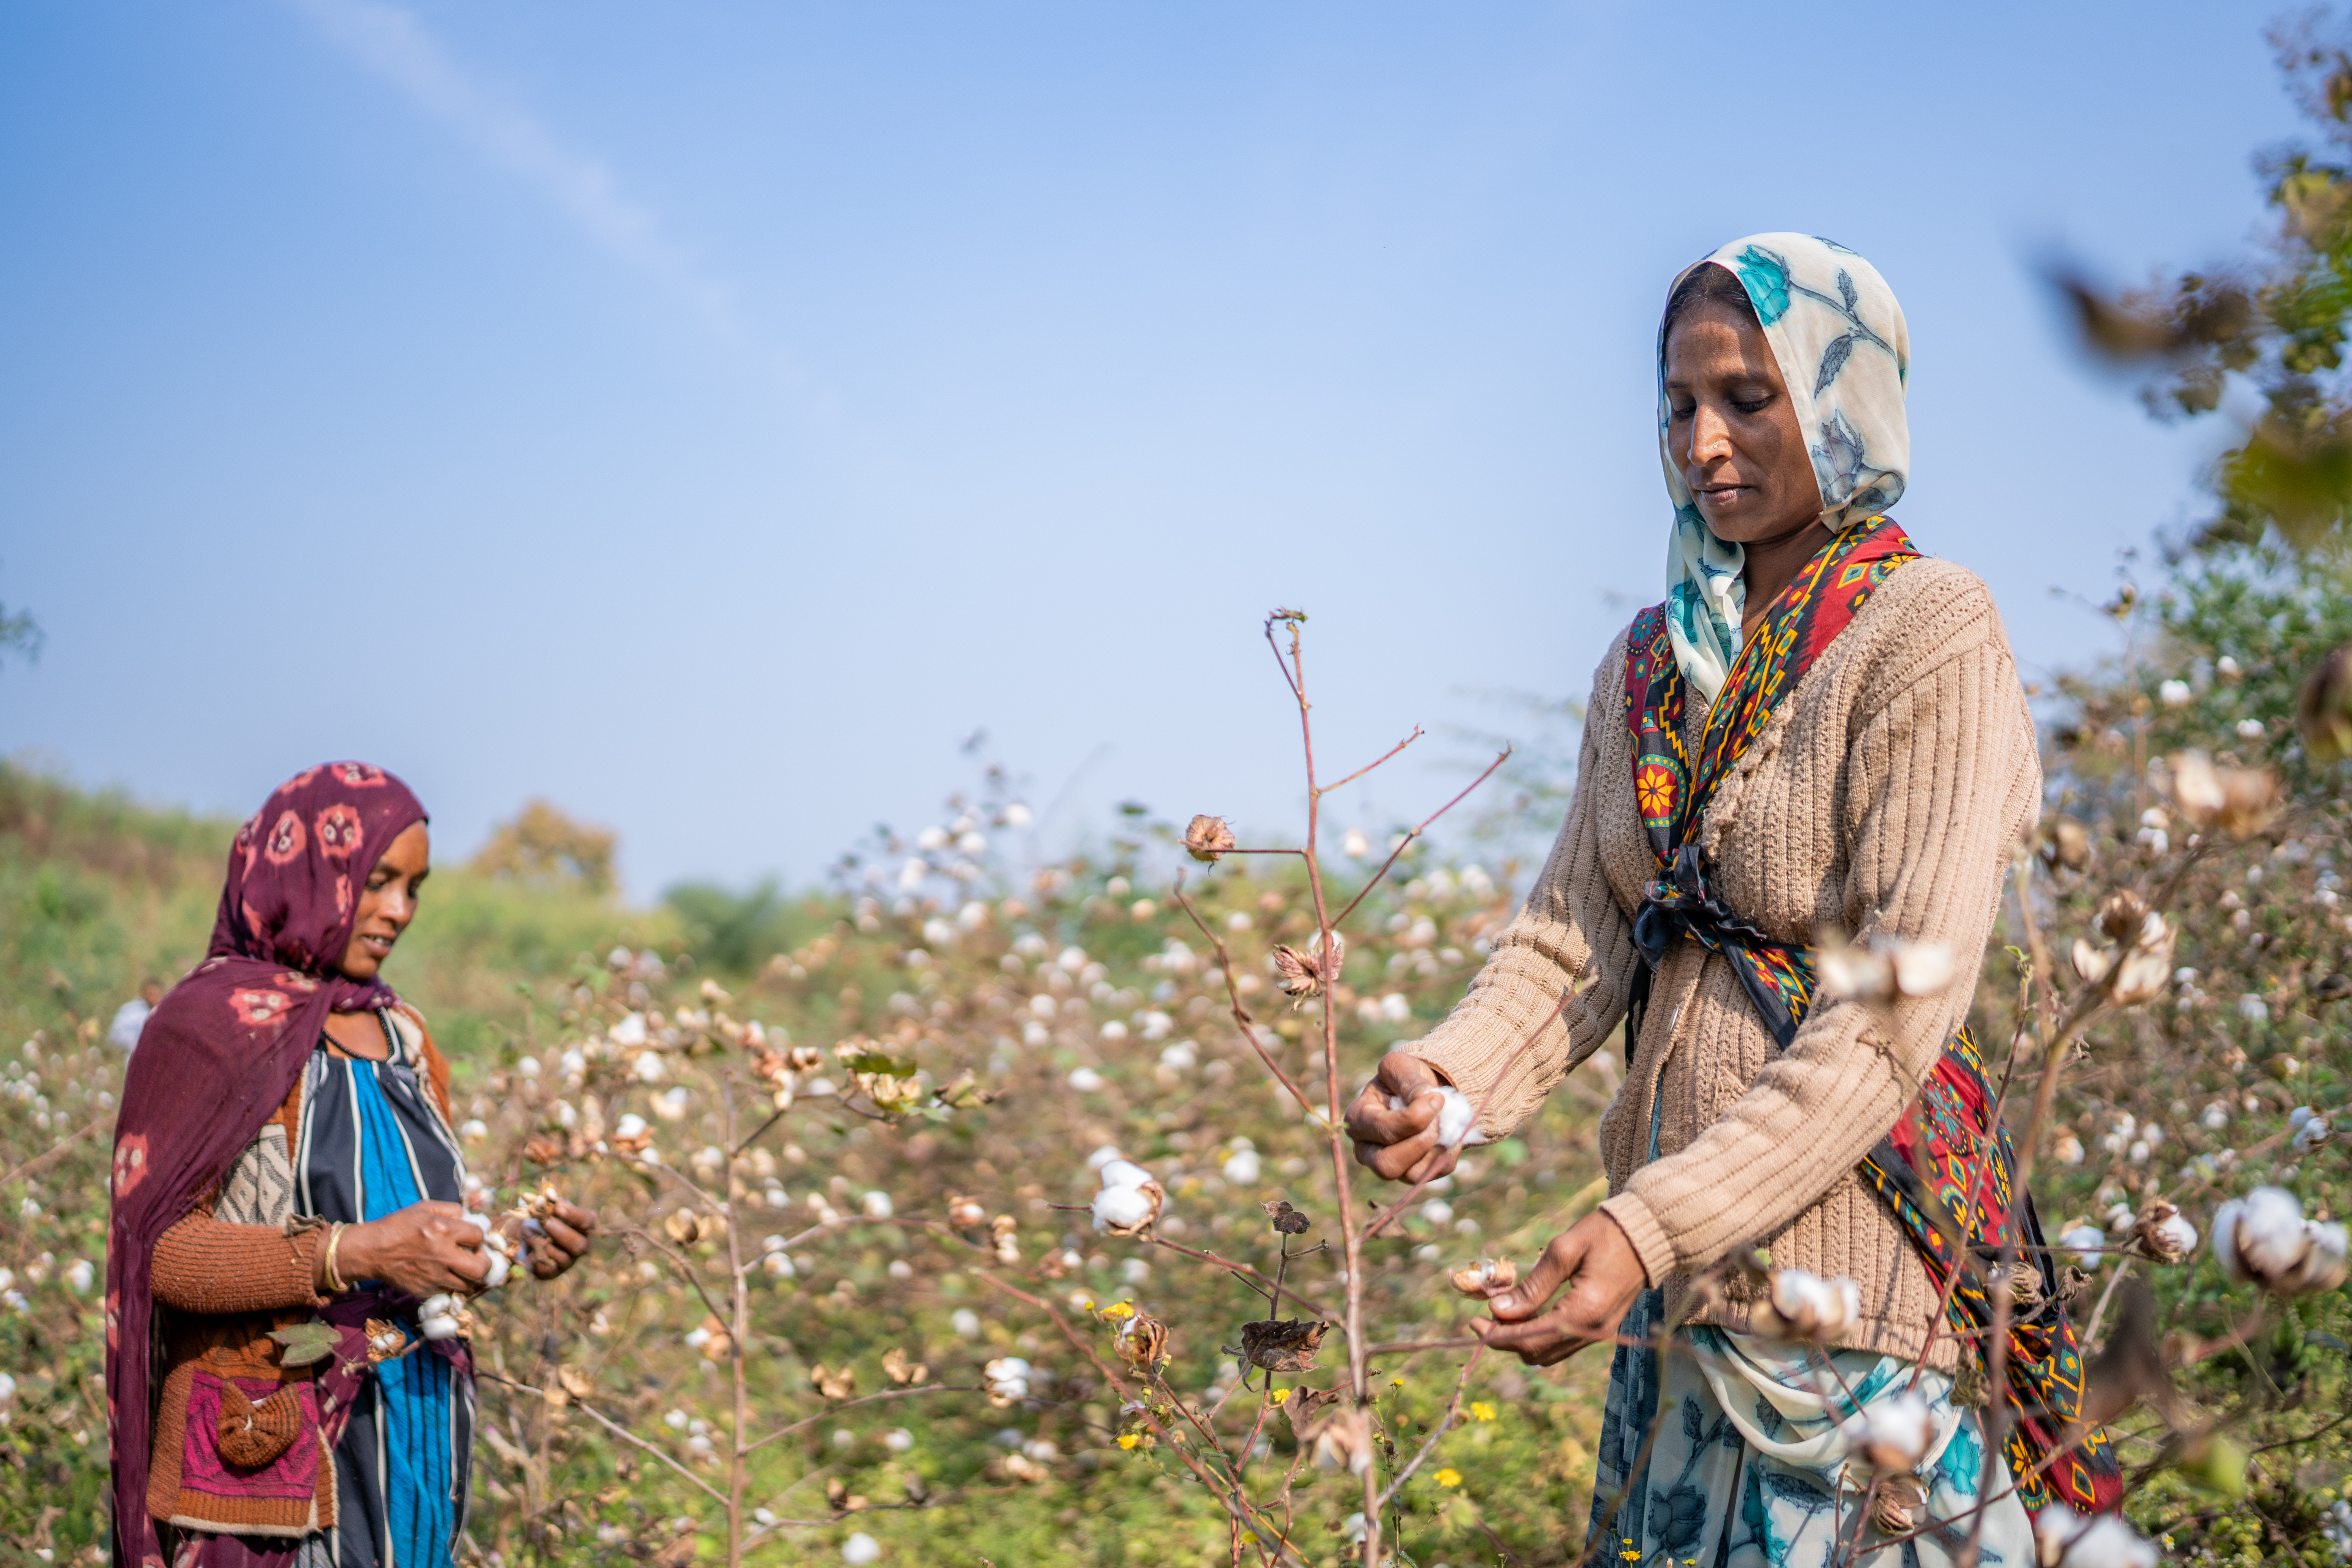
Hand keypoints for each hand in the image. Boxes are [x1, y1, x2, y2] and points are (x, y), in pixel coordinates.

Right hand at [334, 1201, 487, 1298]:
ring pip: (468, 1285)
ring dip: (470, 1276)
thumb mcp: (425, 1207)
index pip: (479, 1236)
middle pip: (481, 1268)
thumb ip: (452, 1210)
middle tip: (477, 1257)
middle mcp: (442, 1255)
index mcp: (443, 1231)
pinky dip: (452, 1285)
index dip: (478, 1236)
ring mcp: (434, 1276)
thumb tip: (471, 1219)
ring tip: (462, 1267)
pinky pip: (450, 1292)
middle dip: (485, 1262)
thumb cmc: (398, 1226)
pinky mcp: (425, 1291)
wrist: (371, 1251)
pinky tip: (446, 1275)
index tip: (471, 1237)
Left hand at [523, 1200, 597, 1279]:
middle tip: (544, 1221)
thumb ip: (550, 1201)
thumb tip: (549, 1193)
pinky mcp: (553, 1272)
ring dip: (543, 1243)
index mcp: (584, 1227)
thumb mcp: (549, 1207)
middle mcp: (581, 1246)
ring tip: (527, 1231)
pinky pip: (547, 1269)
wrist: (529, 1235)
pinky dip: (535, 1256)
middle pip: (578, 1244)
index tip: (557, 1207)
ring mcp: (569, 1261)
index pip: (586, 1221)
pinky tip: (527, 1244)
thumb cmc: (545, 1217)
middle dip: (560, 1232)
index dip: (573, 1215)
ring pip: (563, 1258)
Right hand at [1344, 1051, 1461, 1183]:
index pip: (1383, 1130)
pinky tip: (1449, 1133)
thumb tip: (1426, 1100)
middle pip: (1387, 1165)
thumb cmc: (1404, 1078)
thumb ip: (1409, 1081)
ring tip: (1444, 1123)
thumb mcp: (1401, 1067)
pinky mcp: (1411, 1174)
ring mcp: (1388, 1165)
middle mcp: (1366, 1150)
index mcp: (1357, 1120)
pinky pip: (1432, 1173)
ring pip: (1411, 1175)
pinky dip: (1447, 1153)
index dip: (1414, 1118)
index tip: (1437, 1099)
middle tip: (1438, 1121)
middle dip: (1420, 1143)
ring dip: (1436, 1148)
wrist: (1421, 1093)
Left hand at [1470, 1210, 1647, 1365]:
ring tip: (1503, 1312)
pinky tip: (1527, 1312)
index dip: (1497, 1336)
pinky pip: (1561, 1344)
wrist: (1648, 1235)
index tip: (1473, 1322)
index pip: (1530, 1340)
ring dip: (1521, 1338)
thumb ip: (1532, 1286)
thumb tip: (1498, 1311)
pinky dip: (1539, 1334)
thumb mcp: (1564, 1251)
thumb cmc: (1604, 1235)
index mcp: (1585, 1312)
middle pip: (1537, 1353)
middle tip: (1484, 1315)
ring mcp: (1599, 1334)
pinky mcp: (1600, 1329)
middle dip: (1505, 1339)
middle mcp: (1593, 1331)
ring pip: (1548, 1353)